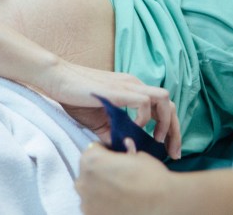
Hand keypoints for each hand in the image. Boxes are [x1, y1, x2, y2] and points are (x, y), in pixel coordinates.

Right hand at [42, 63, 180, 158]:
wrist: (56, 79)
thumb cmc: (75, 98)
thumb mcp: (99, 122)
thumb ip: (114, 134)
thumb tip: (127, 152)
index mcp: (132, 91)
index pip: (163, 108)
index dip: (171, 130)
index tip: (168, 150)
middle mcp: (135, 85)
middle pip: (170, 105)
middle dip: (176, 132)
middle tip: (173, 153)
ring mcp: (128, 86)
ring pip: (164, 100)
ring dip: (165, 122)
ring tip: (156, 139)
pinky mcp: (118, 90)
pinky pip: (145, 102)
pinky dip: (144, 118)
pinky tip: (133, 128)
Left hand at [76, 142, 174, 214]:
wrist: (163, 203)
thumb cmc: (151, 176)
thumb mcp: (137, 155)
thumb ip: (123, 152)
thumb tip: (126, 145)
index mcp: (91, 160)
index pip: (92, 150)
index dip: (106, 152)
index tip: (115, 157)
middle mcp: (83, 180)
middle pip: (88, 171)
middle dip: (100, 171)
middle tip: (119, 176)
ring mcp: (86, 202)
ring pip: (90, 190)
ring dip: (100, 189)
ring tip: (120, 191)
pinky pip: (94, 206)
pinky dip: (102, 204)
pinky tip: (118, 203)